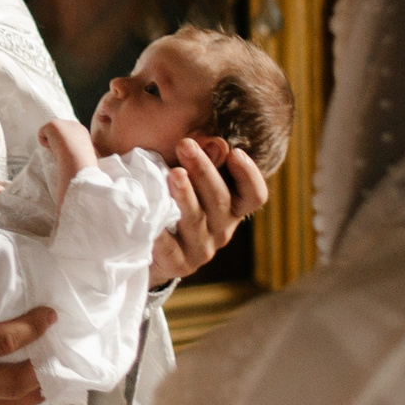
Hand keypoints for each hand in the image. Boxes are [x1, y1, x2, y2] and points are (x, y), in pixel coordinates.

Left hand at [37, 119, 93, 205]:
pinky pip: (41, 134)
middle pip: (58, 135)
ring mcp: (64, 123)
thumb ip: (80, 163)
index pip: (68, 138)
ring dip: (51, 145)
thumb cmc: (82, 167)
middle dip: (57, 144)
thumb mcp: (86, 165)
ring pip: (49, 135)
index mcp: (83, 134)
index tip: (65, 157)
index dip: (64, 148)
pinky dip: (44, 142)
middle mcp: (74, 125)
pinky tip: (54, 148)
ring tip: (59, 153)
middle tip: (62, 156)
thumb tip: (79, 188)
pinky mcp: (53, 124)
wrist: (78, 158)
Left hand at [149, 137, 266, 282]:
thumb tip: (210, 141)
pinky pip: (169, 247)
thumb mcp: (190, 184)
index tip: (234, 153)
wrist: (151, 253)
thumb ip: (200, 165)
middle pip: (220, 200)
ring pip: (196, 220)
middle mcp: (221, 230)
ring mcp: (200, 249)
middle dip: (204, 170)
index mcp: (231, 208)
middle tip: (185, 144)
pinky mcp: (177, 264)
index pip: (254, 195)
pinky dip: (160, 231)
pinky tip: (149, 213)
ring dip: (185, 195)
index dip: (249, 175)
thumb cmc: (173, 204)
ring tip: (173, 173)